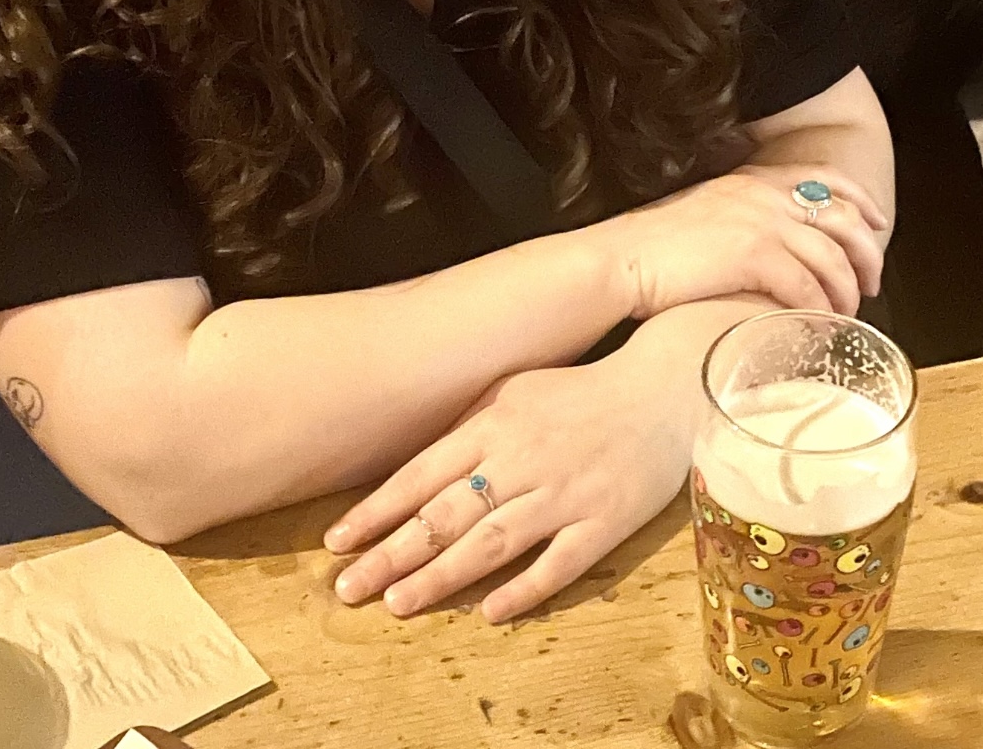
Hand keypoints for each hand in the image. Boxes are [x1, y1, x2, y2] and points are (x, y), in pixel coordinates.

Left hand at [326, 335, 693, 622]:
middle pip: (446, 514)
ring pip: (491, 542)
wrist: (663, 388)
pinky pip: (558, 563)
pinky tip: (489, 612)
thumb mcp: (516, 390)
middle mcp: (522, 458)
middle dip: (392, 554)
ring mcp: (563, 492)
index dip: (377, 510)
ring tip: (398, 604)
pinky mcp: (605, 521)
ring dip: (440, 576)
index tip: (338, 540)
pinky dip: (523, 589)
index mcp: (495, 423)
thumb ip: (470, 425)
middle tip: (349, 589)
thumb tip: (420, 464)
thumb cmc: (581, 391)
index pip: (422, 473)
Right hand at [607, 164, 886, 320]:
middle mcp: (762, 195)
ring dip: (845, 292)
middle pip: (843, 218)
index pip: (825, 178)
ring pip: (831, 257)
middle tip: (870, 284)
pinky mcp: (754, 256)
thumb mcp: (705, 214)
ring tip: (844, 316)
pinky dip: (819, 312)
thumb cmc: (653, 248)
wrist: (621, 260)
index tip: (877, 224)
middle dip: (866, 254)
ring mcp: (760, 223)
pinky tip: (817, 330)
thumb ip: (742, 218)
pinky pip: (807, 288)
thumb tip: (772, 246)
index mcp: (751, 180)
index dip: (860, 201)